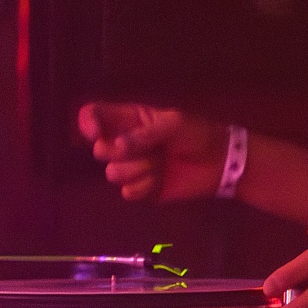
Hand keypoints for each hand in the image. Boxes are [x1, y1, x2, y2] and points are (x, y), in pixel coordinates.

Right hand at [77, 102, 223, 202]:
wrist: (219, 162)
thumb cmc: (197, 134)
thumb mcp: (173, 124)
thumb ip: (143, 135)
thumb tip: (117, 146)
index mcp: (130, 119)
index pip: (94, 115)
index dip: (88, 122)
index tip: (96, 132)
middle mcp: (125, 142)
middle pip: (100, 149)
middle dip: (122, 152)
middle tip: (151, 148)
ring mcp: (132, 166)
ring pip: (113, 173)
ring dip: (140, 169)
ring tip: (161, 163)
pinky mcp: (141, 189)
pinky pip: (127, 192)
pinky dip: (145, 186)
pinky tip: (161, 180)